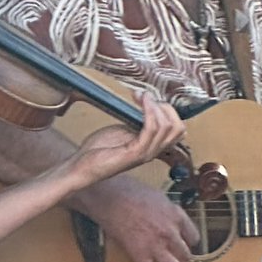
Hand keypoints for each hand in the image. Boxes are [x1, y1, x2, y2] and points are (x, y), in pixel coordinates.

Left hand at [68, 93, 186, 186]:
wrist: (84, 165)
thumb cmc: (100, 148)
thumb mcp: (123, 130)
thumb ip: (137, 122)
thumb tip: (146, 105)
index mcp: (152, 146)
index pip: (177, 129)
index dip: (168, 110)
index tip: (150, 97)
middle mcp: (153, 151)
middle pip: (178, 128)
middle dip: (165, 107)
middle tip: (147, 97)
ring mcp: (146, 153)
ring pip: (167, 127)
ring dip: (155, 106)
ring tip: (142, 96)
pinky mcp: (136, 153)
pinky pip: (151, 129)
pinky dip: (149, 111)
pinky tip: (142, 102)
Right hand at [75, 172, 201, 261]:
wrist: (109, 195)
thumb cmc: (128, 190)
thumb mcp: (158, 197)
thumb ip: (167, 212)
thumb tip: (170, 222)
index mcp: (176, 215)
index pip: (194, 238)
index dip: (186, 243)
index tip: (180, 243)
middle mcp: (170, 231)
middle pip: (186, 256)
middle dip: (179, 257)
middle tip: (170, 256)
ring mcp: (156, 244)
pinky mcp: (139, 254)